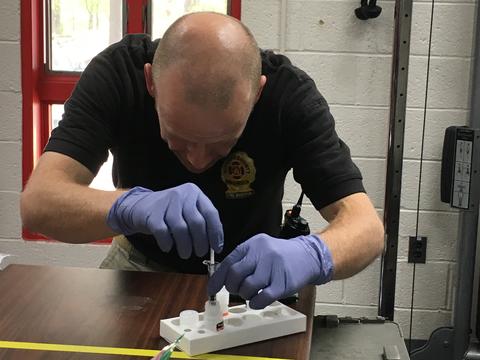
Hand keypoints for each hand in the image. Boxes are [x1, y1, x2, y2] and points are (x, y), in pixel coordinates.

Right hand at [107, 183, 222, 258]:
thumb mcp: (187, 209)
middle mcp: (182, 195)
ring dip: (185, 246)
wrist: (141, 205)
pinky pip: (163, 233)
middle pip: (197, 222)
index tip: (217, 248)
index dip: (216, 233)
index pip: (211, 213)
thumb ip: (201, 221)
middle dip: (201, 242)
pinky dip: (167, 243)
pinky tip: (168, 247)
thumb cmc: (170, 211)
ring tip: (185, 254)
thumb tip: (214, 244)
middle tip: (200, 253)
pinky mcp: (153, 213)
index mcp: (195, 193)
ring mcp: (167, 202)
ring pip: (181, 229)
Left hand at [207, 233, 333, 308]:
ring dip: (245, 295)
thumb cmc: (280, 255)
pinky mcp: (282, 284)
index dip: (218, 278)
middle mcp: (262, 254)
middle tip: (236, 289)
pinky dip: (255, 302)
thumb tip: (221, 276)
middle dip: (232, 286)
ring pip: (247, 287)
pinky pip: (261, 298)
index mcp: (253, 245)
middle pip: (235, 275)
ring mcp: (273, 268)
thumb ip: (243, 259)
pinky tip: (258, 300)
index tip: (212, 288)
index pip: (229, 262)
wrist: (308, 256)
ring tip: (251, 292)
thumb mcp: (260, 249)